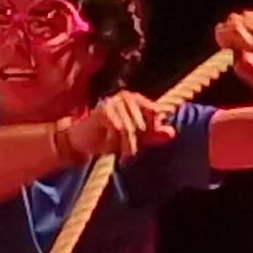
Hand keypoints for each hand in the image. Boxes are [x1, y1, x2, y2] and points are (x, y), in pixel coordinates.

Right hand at [61, 92, 175, 165]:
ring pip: (131, 127)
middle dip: (139, 141)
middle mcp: (125, 96)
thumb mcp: (135, 138)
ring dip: (127, 145)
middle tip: (131, 154)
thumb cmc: (107, 139)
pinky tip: (110, 147)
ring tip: (124, 156)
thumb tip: (172, 132)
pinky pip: (118, 128)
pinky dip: (115, 141)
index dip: (152, 129)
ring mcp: (114, 102)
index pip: (155, 112)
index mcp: (135, 99)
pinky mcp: (104, 110)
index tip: (145, 142)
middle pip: (144, 121)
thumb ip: (153, 135)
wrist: (80, 142)